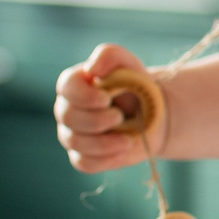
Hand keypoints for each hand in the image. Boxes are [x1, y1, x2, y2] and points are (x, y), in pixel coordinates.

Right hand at [55, 44, 162, 172]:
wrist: (152, 113)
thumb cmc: (135, 85)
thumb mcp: (127, 63)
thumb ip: (108, 55)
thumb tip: (91, 69)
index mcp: (73, 84)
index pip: (66, 88)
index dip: (84, 96)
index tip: (107, 98)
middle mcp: (67, 109)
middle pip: (68, 117)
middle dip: (96, 119)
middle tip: (119, 116)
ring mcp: (72, 135)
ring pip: (75, 142)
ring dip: (103, 142)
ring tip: (127, 138)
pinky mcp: (83, 156)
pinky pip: (84, 163)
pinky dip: (105, 159)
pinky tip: (123, 149)